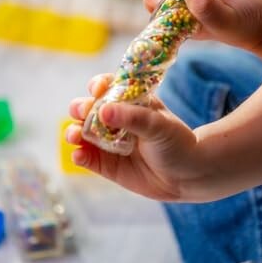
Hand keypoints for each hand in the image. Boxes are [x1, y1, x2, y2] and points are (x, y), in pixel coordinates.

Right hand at [66, 74, 201, 200]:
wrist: (188, 176)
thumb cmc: (177, 143)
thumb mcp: (158, 126)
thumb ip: (132, 118)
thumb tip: (103, 110)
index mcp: (129, 102)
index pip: (107, 87)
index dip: (98, 86)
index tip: (97, 89)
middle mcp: (115, 119)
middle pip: (88, 108)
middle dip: (80, 109)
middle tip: (82, 113)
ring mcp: (108, 142)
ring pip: (82, 133)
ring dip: (73, 132)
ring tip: (74, 135)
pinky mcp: (105, 164)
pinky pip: (87, 158)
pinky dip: (79, 155)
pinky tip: (79, 155)